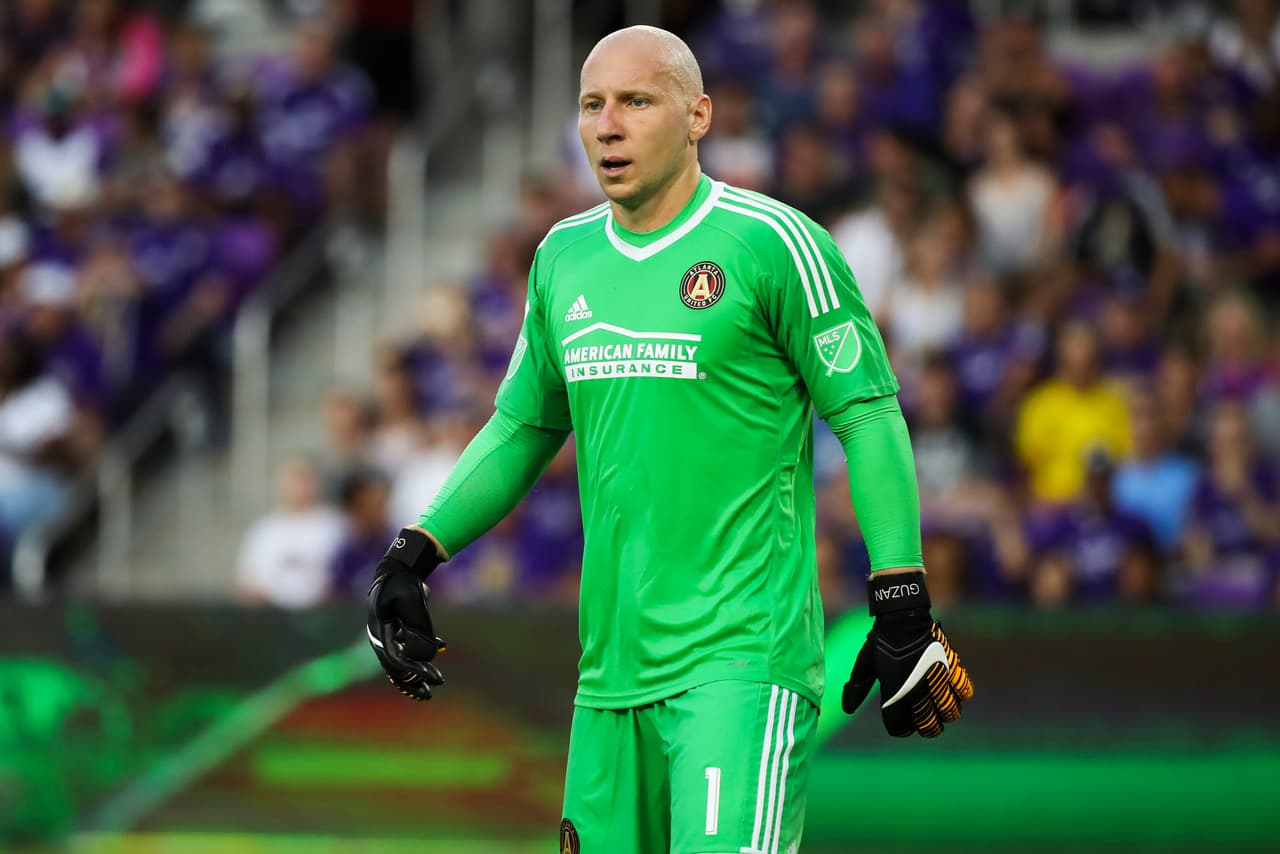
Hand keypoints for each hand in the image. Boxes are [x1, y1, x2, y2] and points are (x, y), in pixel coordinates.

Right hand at [366, 528, 446, 700]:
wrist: (398, 568)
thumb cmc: (403, 583)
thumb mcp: (413, 602)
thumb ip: (420, 626)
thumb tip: (431, 652)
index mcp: (381, 632)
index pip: (397, 661)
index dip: (415, 672)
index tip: (434, 679)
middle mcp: (382, 638)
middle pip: (395, 668)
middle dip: (413, 682)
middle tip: (430, 694)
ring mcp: (389, 635)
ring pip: (401, 662)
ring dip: (415, 674)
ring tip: (431, 687)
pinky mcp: (398, 630)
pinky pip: (408, 649)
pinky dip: (421, 654)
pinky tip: (441, 647)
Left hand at [841, 571, 973, 736]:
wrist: (902, 617)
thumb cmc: (882, 641)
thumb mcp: (864, 664)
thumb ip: (857, 688)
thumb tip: (847, 709)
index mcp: (897, 692)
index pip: (901, 727)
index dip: (899, 729)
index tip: (899, 725)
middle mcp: (920, 690)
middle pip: (929, 726)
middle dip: (925, 728)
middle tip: (921, 722)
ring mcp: (939, 680)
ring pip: (950, 713)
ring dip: (944, 715)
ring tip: (938, 709)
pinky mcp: (952, 668)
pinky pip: (964, 691)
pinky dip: (958, 695)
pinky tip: (950, 691)